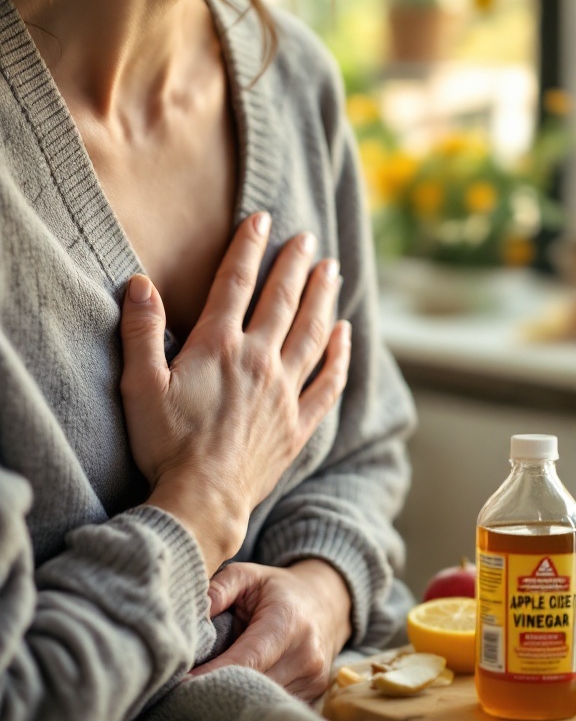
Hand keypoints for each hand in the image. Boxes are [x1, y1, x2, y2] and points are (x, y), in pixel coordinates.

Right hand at [119, 213, 351, 575]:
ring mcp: (283, 392)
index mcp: (219, 347)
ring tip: (332, 270)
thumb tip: (139, 282)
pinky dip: (338, 356)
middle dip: (295, 265)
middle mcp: (258, 361)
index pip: (236, 283)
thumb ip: (141, 331)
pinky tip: (345, 335)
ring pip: (312, 333)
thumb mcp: (140, 385)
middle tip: (308, 238)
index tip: (262, 219)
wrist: (201, 502)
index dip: (249, 247)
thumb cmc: (165, 445)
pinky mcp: (297, 424)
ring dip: (323, 298)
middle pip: (283, 301)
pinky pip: (327, 383)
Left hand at [191, 560, 352, 701]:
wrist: (326, 603)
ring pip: (264, 702)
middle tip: (184, 691)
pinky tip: (232, 696)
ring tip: (205, 692)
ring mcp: (313, 680)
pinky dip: (253, 705)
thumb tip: (195, 614)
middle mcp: (305, 655)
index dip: (213, 674)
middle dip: (218, 689)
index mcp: (287, 622)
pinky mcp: (314, 695)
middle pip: (254, 686)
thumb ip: (220, 588)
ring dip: (234, 700)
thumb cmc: (278, 590)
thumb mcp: (249, 575)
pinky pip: (275, 707)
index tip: (182, 683)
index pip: (246, 660)